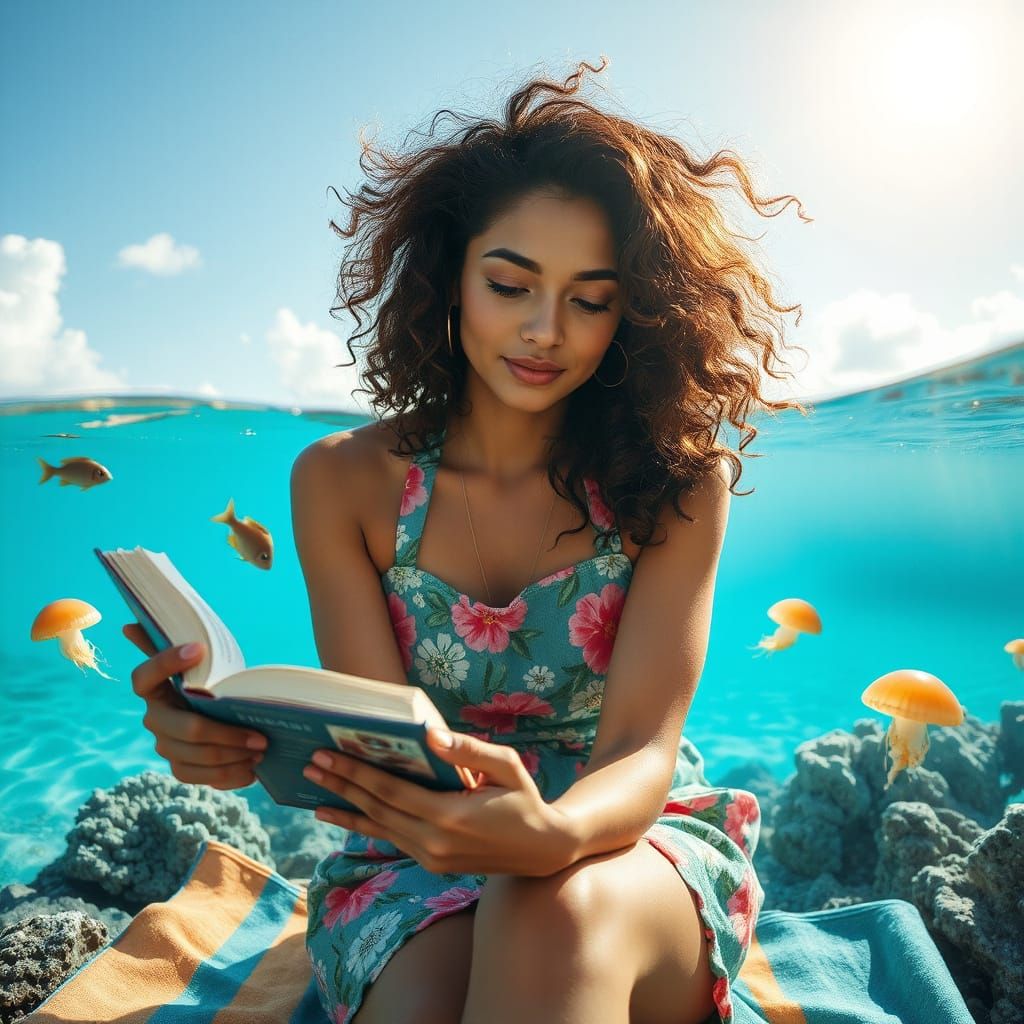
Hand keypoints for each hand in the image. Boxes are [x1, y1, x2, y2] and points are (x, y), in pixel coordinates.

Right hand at [123, 623, 267, 789]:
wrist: (220, 712)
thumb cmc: (211, 681)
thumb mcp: (202, 662)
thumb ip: (171, 643)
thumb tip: (128, 626)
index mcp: (153, 689)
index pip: (144, 676)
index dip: (166, 663)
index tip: (199, 648)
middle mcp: (154, 719)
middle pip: (186, 729)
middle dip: (225, 733)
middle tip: (260, 735)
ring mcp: (165, 745)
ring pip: (195, 757)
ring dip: (231, 757)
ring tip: (260, 752)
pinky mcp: (180, 767)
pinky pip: (199, 777)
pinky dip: (228, 776)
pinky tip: (251, 771)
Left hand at [305, 729, 575, 876]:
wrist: (541, 850)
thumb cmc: (524, 799)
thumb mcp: (507, 767)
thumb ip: (468, 751)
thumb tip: (429, 735)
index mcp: (450, 816)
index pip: (390, 792)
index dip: (355, 773)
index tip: (327, 755)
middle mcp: (433, 842)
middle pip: (376, 810)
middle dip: (341, 785)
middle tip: (310, 764)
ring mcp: (430, 857)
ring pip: (377, 829)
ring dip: (345, 808)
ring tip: (314, 790)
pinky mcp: (430, 863)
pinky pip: (389, 839)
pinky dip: (363, 825)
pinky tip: (342, 814)